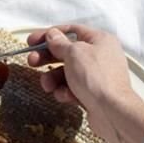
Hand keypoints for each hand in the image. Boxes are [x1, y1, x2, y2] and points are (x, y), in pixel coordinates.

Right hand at [27, 25, 143, 142]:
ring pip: (66, 73)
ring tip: (47, 86)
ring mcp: (96, 75)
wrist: (112, 111)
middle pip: (66, 52)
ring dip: (53, 78)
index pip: (71, 31)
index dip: (49, 34)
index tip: (32, 41)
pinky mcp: (92, 93)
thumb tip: (52, 35)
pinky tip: (66, 96)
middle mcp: (100, 55)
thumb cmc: (96, 77)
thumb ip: (59, 43)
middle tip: (31, 61)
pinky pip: (72, 88)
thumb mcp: (74, 53)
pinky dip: (65, 91)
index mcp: (99, 40)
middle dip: (47, 58)